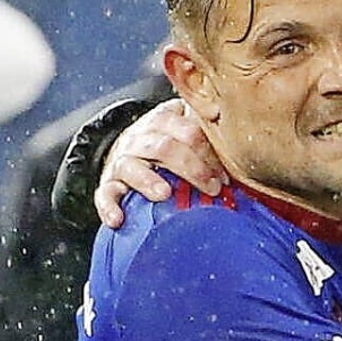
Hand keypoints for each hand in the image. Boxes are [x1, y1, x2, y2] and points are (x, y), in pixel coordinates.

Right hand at [95, 98, 226, 227]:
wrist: (128, 149)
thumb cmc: (169, 143)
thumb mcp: (186, 129)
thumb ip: (207, 130)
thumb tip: (237, 130)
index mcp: (163, 121)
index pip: (187, 130)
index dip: (208, 153)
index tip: (224, 176)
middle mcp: (140, 137)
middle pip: (164, 147)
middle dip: (191, 168)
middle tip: (212, 188)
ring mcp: (123, 161)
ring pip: (132, 167)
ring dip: (148, 180)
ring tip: (164, 194)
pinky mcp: (109, 183)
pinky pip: (104, 194)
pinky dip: (109, 207)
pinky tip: (118, 220)